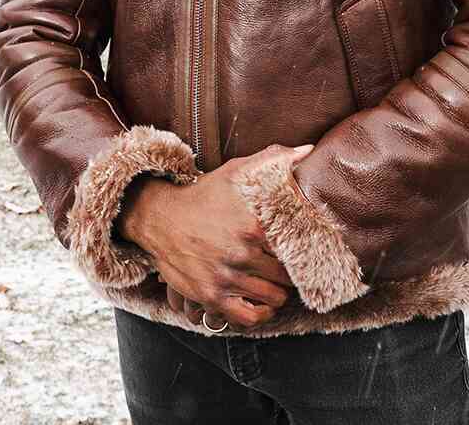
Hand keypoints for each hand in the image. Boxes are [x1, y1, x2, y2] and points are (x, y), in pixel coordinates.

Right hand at [123, 143, 311, 330]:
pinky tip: (262, 303)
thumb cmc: (203, 194)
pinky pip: (249, 317)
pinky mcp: (211, 296)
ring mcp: (226, 278)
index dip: (304, 249)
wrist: (161, 217)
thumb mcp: (236, 171)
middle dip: (291, 274)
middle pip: (287, 276)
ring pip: (272, 298)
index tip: (305, 249)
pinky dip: (260, 314)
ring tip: (277, 284)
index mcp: (254, 225)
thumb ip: (274, 160)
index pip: (295, 247)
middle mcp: (242, 254)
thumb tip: (307, 150)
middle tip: (291, 269)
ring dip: (278, 293)